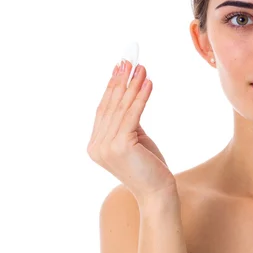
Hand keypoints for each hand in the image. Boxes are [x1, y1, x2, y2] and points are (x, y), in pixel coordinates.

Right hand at [87, 60, 175, 203]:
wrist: (157, 193)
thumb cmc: (149, 167)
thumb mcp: (134, 140)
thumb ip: (127, 122)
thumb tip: (131, 94)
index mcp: (95, 145)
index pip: (103, 109)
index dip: (112, 86)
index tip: (119, 66)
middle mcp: (96, 146)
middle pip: (110, 105)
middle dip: (120, 80)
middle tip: (129, 59)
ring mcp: (105, 147)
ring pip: (122, 108)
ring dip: (132, 85)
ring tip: (141, 67)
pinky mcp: (120, 146)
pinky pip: (133, 115)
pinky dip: (141, 97)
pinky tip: (148, 83)